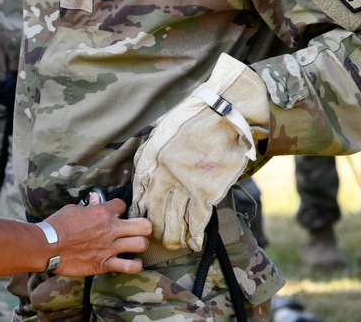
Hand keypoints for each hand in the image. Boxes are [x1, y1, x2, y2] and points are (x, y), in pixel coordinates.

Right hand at [42, 197, 151, 275]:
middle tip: (138, 229)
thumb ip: (88, 207)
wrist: (47, 246)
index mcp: (102, 212)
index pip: (123, 205)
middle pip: (143, 225)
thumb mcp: (73, 209)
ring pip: (141, 244)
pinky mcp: (105, 264)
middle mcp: (110, 229)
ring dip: (140, 244)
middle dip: (144, 226)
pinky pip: (129, 267)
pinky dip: (135, 265)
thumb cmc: (57, 225)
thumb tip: (95, 200)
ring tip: (135, 245)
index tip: (116, 213)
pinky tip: (134, 262)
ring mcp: (109, 247)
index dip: (120, 208)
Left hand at [130, 53, 269, 251]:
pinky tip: (194, 244)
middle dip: (154, 230)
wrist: (221, 114)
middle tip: (155, 238)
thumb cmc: (190, 119)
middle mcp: (166, 179)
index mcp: (153, 164)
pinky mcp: (208, 191)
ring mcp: (187, 187)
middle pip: (156, 213)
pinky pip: (199, 220)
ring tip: (174, 244)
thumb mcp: (160, 134)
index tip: (139, 220)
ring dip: (173, 237)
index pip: (140, 196)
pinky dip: (196, 234)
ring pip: (175, 221)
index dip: (139, 212)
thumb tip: (143, 175)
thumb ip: (149, 156)